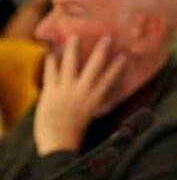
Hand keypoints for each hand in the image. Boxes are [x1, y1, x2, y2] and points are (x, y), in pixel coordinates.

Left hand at [34, 35, 127, 154]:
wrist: (58, 143)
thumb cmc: (74, 135)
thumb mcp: (89, 117)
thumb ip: (92, 103)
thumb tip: (96, 93)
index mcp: (95, 101)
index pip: (109, 80)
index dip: (117, 67)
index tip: (124, 55)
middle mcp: (82, 92)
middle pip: (94, 67)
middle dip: (101, 51)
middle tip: (107, 37)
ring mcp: (66, 90)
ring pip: (70, 64)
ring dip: (73, 49)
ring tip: (74, 36)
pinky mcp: (50, 92)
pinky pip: (51, 72)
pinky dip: (51, 62)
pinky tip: (51, 52)